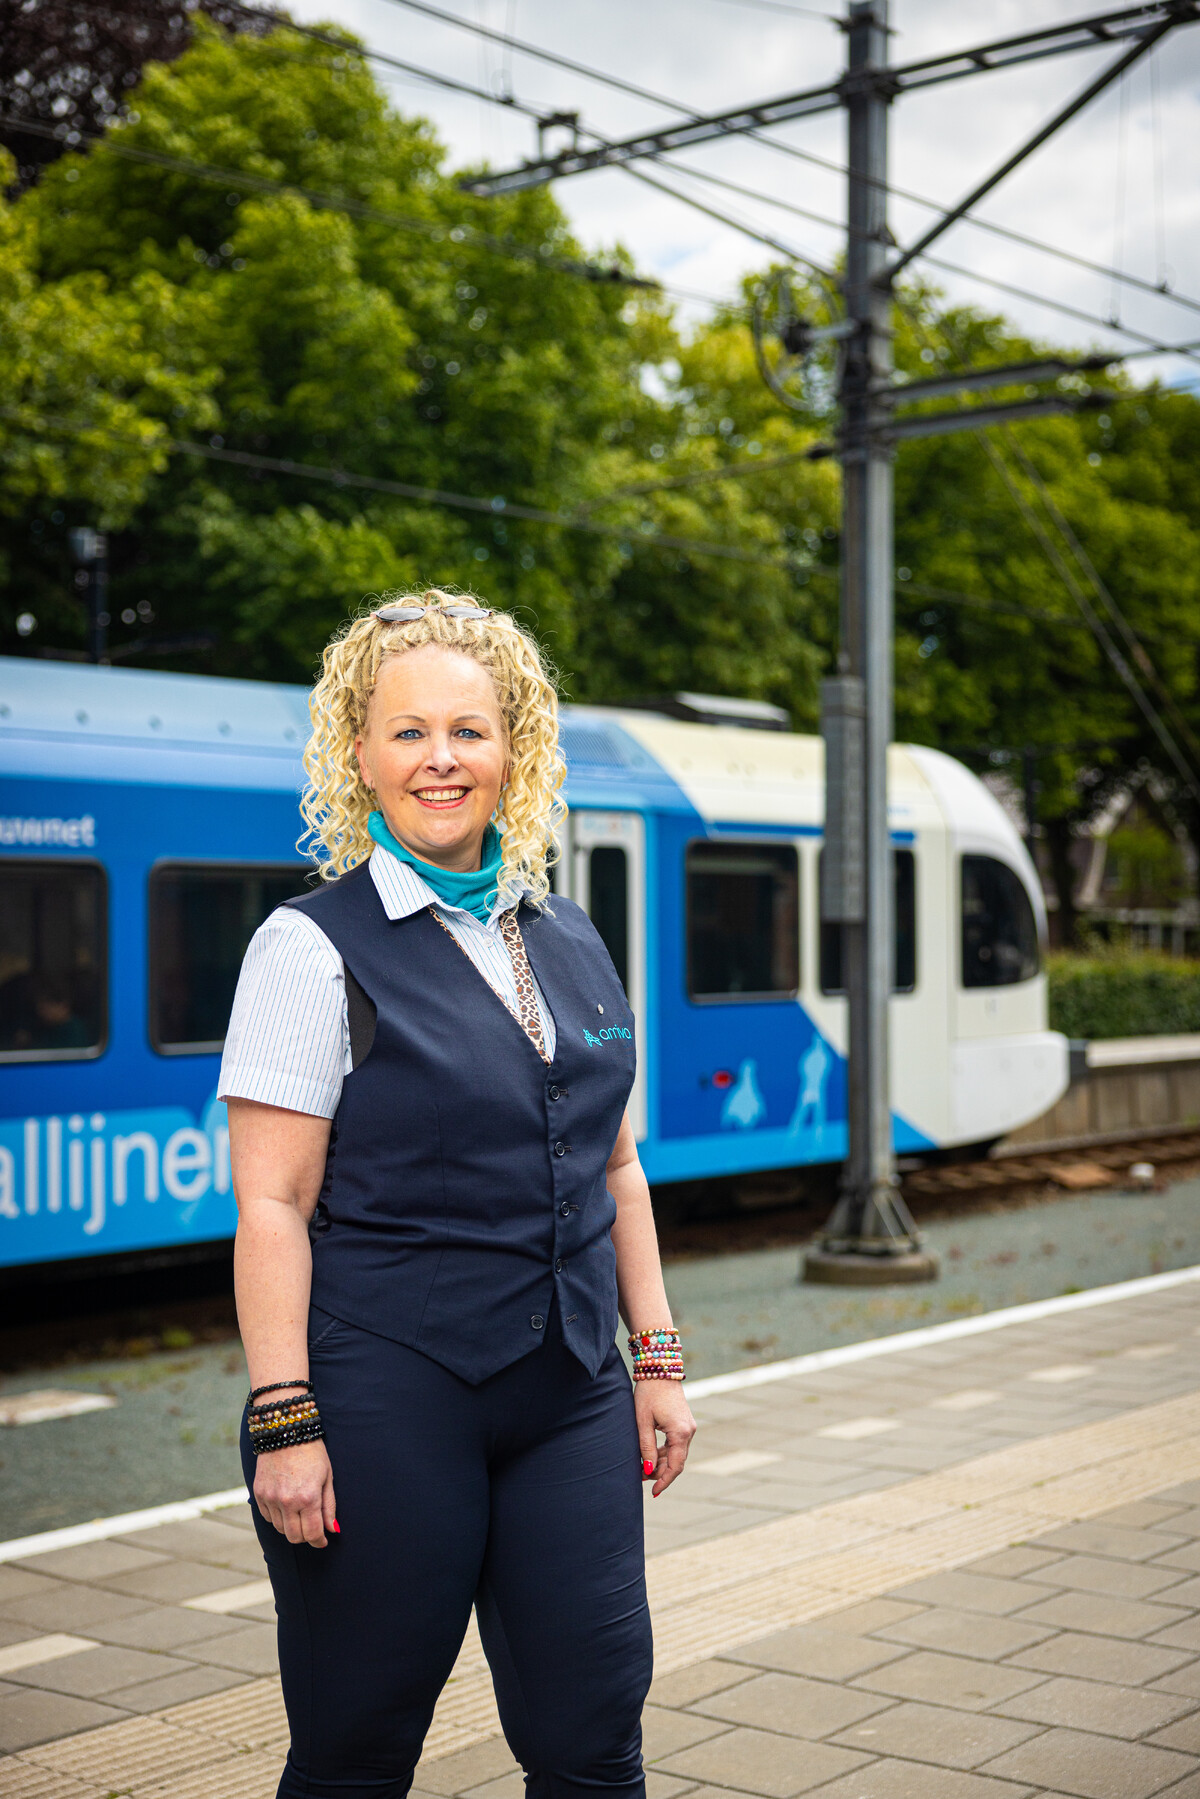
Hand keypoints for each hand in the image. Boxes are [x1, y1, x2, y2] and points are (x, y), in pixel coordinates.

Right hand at [253, 1438, 337, 1546]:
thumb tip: (332, 1530)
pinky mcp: (259, 1493)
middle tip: (311, 1529)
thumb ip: (329, 1506)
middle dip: (305, 1537)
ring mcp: (270, 1498)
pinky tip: (285, 1505)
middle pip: (294, 1537)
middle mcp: (287, 1501)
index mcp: (308, 1498)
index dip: (319, 1541)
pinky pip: (267, 1517)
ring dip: (291, 1526)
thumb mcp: (327, 1476)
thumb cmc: (312, 1452)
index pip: (312, 1534)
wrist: (286, 1430)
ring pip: (280, 1529)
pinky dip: (277, 1517)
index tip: (322, 1541)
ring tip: (299, 1512)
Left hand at [635, 1381, 695, 1497]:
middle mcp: (689, 1432)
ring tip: (641, 1469)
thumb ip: (645, 1447)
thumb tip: (647, 1471)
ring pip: (675, 1455)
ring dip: (660, 1464)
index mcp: (680, 1433)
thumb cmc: (648, 1393)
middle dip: (659, 1473)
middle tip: (640, 1479)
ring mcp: (688, 1427)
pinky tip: (649, 1457)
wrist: (659, 1369)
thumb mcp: (642, 1421)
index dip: (664, 1481)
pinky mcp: (684, 1424)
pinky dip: (663, 1453)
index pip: (675, 1467)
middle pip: (676, 1462)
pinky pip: (675, 1445)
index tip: (653, 1492)